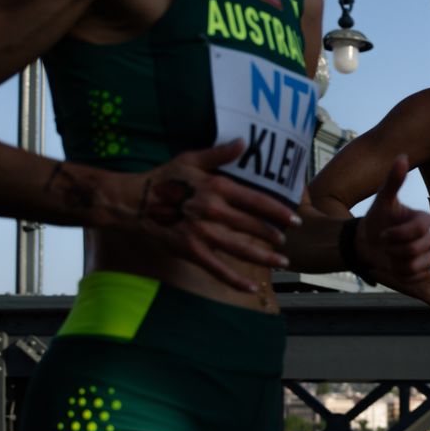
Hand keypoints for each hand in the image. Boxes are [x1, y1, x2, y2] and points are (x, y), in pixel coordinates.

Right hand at [120, 140, 294, 291]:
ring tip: (282, 262)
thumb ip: (219, 154)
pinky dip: (235, 281)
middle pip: (253, 226)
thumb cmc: (165, 178)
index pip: (256, 200)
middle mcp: (213, 210)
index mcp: (216, 187)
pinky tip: (251, 288)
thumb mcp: (191, 160)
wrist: (134, 202)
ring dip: (264, 258)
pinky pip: (218, 269)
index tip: (295, 219)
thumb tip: (243, 142)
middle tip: (287, 242)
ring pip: (241, 249)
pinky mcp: (191, 250)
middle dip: (274, 236)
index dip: (278, 211)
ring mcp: (202, 232)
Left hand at [354, 156, 429, 284]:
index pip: (421, 227)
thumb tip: (402, 155)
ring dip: (398, 261)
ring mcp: (427, 253)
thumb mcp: (382, 200)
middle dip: (397, 248)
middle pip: (421, 246)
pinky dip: (402, 272)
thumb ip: (394, 180)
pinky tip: (392, 266)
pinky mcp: (423, 269)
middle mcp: (428, 236)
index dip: (400, 233)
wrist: (367, 244)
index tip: (382, 234)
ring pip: (419, 261)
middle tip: (383, 245)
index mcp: (421, 219)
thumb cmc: (376, 220)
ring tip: (387, 256)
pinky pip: (417, 273)